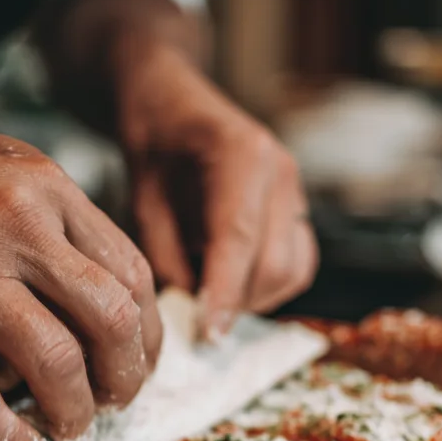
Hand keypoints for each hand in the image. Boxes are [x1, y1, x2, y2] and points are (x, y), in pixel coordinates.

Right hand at [0, 96, 160, 440]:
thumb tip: (97, 296)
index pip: (132, 274)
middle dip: (126, 377)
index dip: (149, 333)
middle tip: (116, 402)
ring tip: (70, 428)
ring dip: (74, 410)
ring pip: (54, 360)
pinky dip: (5, 434)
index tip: (141, 361)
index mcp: (46, 190)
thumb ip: (54, 224)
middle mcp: (15, 227)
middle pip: (111, 319)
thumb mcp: (2, 167)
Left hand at [118, 44, 317, 336]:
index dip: (225, 294)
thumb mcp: (143, 203)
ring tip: (213, 293)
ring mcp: (296, 189)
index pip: (239, 239)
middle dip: (238, 303)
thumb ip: (166, 259)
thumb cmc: (153, 148)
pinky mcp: (299, 209)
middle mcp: (280, 171)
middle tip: (196, 316)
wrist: (173, 105)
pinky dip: (269, 286)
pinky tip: (234, 280)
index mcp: (241, 154)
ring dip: (255, 298)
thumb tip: (190, 314)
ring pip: (293, 271)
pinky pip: (298, 264)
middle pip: (275, 264)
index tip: (209, 335)